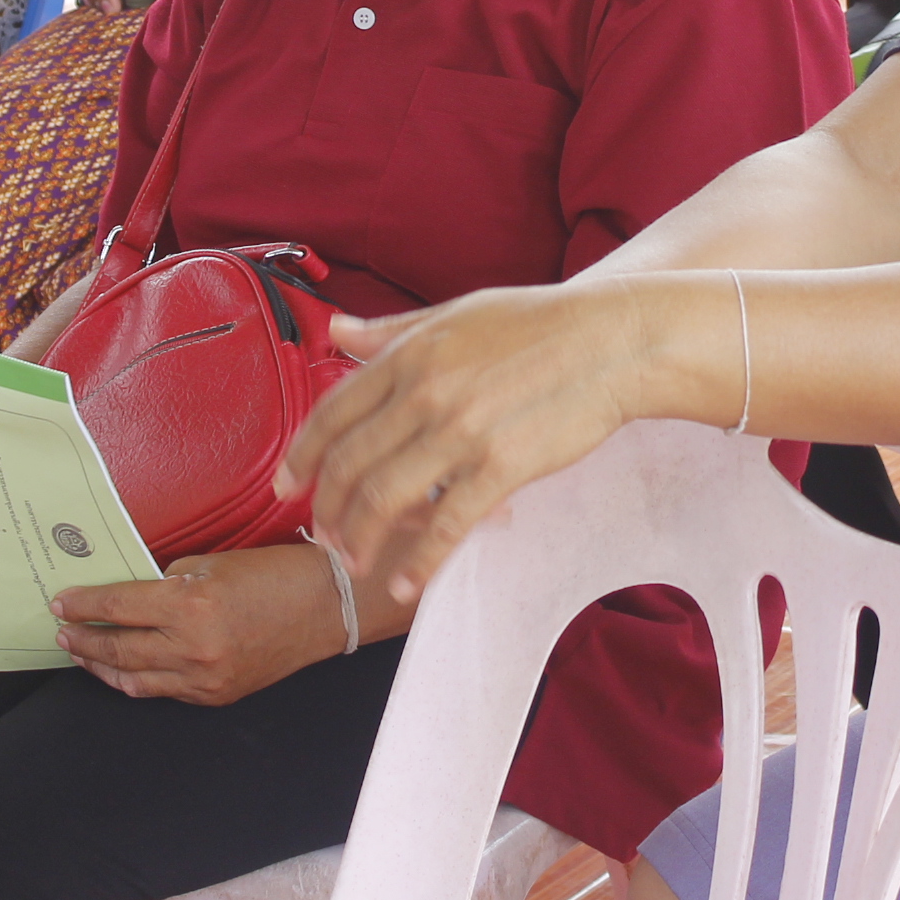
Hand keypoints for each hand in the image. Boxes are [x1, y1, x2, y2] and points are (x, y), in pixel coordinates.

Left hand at [51, 544, 342, 703]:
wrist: (325, 607)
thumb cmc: (273, 575)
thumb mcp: (213, 564)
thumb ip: (167, 582)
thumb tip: (130, 594)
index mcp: (191, 606)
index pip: (120, 606)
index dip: (85, 604)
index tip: (61, 602)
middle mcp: (194, 648)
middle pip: (119, 648)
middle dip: (83, 639)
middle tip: (61, 631)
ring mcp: (205, 678)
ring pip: (134, 679)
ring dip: (102, 665)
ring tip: (82, 653)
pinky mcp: (215, 694)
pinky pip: (163, 691)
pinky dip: (137, 679)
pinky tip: (123, 668)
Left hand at [278, 284, 663, 608]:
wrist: (613, 341)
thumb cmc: (539, 323)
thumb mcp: (457, 313)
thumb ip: (392, 331)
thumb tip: (336, 331)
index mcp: (410, 355)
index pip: (332, 413)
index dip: (301, 456)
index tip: (286, 487)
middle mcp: (424, 393)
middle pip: (349, 465)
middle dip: (326, 512)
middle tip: (325, 539)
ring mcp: (460, 432)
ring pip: (382, 500)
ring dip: (359, 542)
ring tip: (355, 564)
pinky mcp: (500, 468)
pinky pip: (444, 526)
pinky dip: (417, 563)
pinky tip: (405, 586)